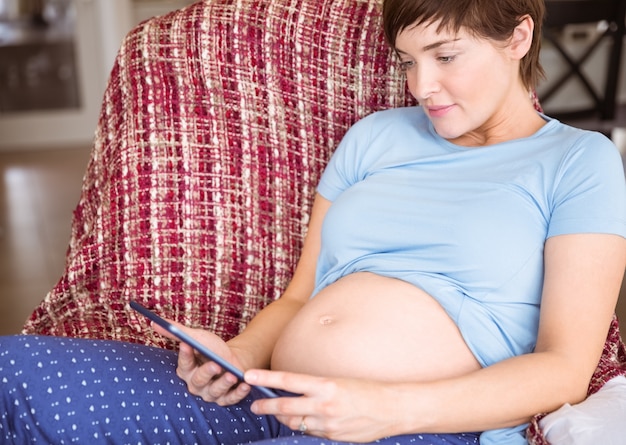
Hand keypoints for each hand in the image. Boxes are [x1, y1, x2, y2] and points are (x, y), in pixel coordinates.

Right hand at [152, 320, 251, 404]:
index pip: (183, 364)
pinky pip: (231, 399)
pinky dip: (238, 393)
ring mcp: (211, 393)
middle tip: (215, 365)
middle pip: (198, 381)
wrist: (232, 359)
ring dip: (223, 383)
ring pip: (214, 391)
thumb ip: (177, 332)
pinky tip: (245, 384)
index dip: (185, 354)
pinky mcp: (226, 398)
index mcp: (186, 370)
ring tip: (231, 374)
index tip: (186, 344)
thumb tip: (154, 322)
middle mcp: (196, 385)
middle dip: (206, 373)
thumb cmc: (211, 348)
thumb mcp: (196, 337)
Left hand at [246, 369, 399, 441]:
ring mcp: (327, 424)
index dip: (265, 379)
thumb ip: (317, 388)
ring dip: (284, 418)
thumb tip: (295, 391)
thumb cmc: (366, 389)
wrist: (392, 408)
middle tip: (254, 406)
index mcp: (325, 385)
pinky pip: (310, 432)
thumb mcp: (339, 381)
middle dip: (266, 407)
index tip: (249, 375)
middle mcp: (324, 405)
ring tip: (276, 413)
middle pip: (285, 408)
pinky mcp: (332, 436)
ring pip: (295, 422)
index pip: (288, 380)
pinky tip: (303, 421)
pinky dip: (303, 426)